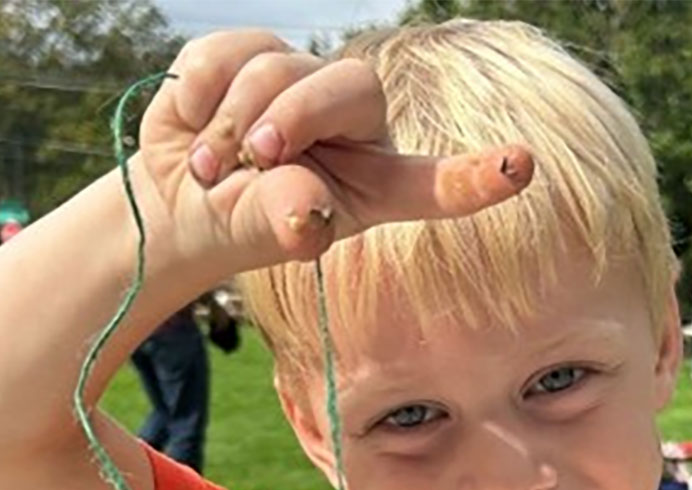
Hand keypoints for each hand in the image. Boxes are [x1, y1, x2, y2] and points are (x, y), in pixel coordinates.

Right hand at [139, 30, 534, 274]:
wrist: (172, 201)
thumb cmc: (232, 225)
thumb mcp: (258, 234)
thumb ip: (285, 221)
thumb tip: (302, 215)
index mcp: (376, 182)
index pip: (435, 181)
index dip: (474, 177)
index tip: (519, 166)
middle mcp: (353, 121)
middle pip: (349, 88)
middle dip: (294, 119)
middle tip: (254, 159)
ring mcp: (303, 80)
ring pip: (276, 68)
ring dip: (227, 126)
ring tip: (208, 168)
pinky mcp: (251, 52)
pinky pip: (227, 56)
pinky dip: (197, 100)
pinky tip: (192, 127)